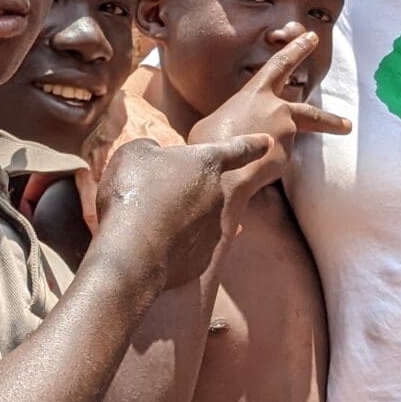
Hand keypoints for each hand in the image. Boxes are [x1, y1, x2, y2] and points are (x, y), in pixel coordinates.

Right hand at [93, 134, 270, 290]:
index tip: (268, 142)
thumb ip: (152, 150)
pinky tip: (154, 245)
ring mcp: (214, 229)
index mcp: (207, 163)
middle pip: (209, 188)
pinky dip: (175, 245)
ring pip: (199, 219)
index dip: (253, 144)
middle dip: (189, 189)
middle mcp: (219, 195)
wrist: (132, 248)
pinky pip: (190, 247)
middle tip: (159, 194)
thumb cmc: (134, 192)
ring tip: (150, 222)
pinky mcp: (204, 259)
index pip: (237, 149)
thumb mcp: (135, 153)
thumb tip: (155, 156)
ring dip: (181, 219)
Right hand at [187, 27, 350, 198]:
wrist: (219, 167)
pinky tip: (247, 171)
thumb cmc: (209, 142)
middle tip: (347, 126)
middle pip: (310, 114)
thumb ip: (237, 121)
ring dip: (274, 154)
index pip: (280, 64)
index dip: (297, 50)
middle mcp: (277, 109)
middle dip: (330, 120)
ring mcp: (286, 133)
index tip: (312, 38)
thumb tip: (241, 132)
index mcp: (255, 93)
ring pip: (284, 145)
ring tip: (257, 163)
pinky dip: (263, 167)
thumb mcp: (215, 122)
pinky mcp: (288, 156)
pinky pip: (275, 162)